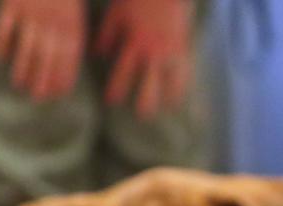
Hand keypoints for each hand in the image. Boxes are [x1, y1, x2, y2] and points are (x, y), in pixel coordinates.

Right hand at [0, 0, 85, 101]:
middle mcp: (53, 23)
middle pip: (48, 58)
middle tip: (38, 97)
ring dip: (23, 68)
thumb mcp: (76, 11)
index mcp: (72, 25)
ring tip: (20, 84)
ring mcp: (32, 15)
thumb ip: (74, 33)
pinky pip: (5, 28)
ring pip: (27, 47)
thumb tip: (76, 60)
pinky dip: (2, 44)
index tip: (58, 93)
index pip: (69, 59)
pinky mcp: (13, 5)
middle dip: (44, 80)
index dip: (63, 76)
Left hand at [96, 0, 193, 119]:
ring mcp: (170, 51)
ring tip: (168, 107)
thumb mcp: (116, 14)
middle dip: (145, 100)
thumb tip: (98, 54)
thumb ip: (106, 35)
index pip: (123, 72)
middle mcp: (153, 51)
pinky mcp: (183, 46)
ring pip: (171, 78)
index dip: (117, 88)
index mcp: (134, 43)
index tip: (111, 102)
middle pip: (149, 82)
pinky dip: (183, 81)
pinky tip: (183, 90)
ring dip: (169, 94)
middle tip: (142, 116)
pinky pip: (185, 68)